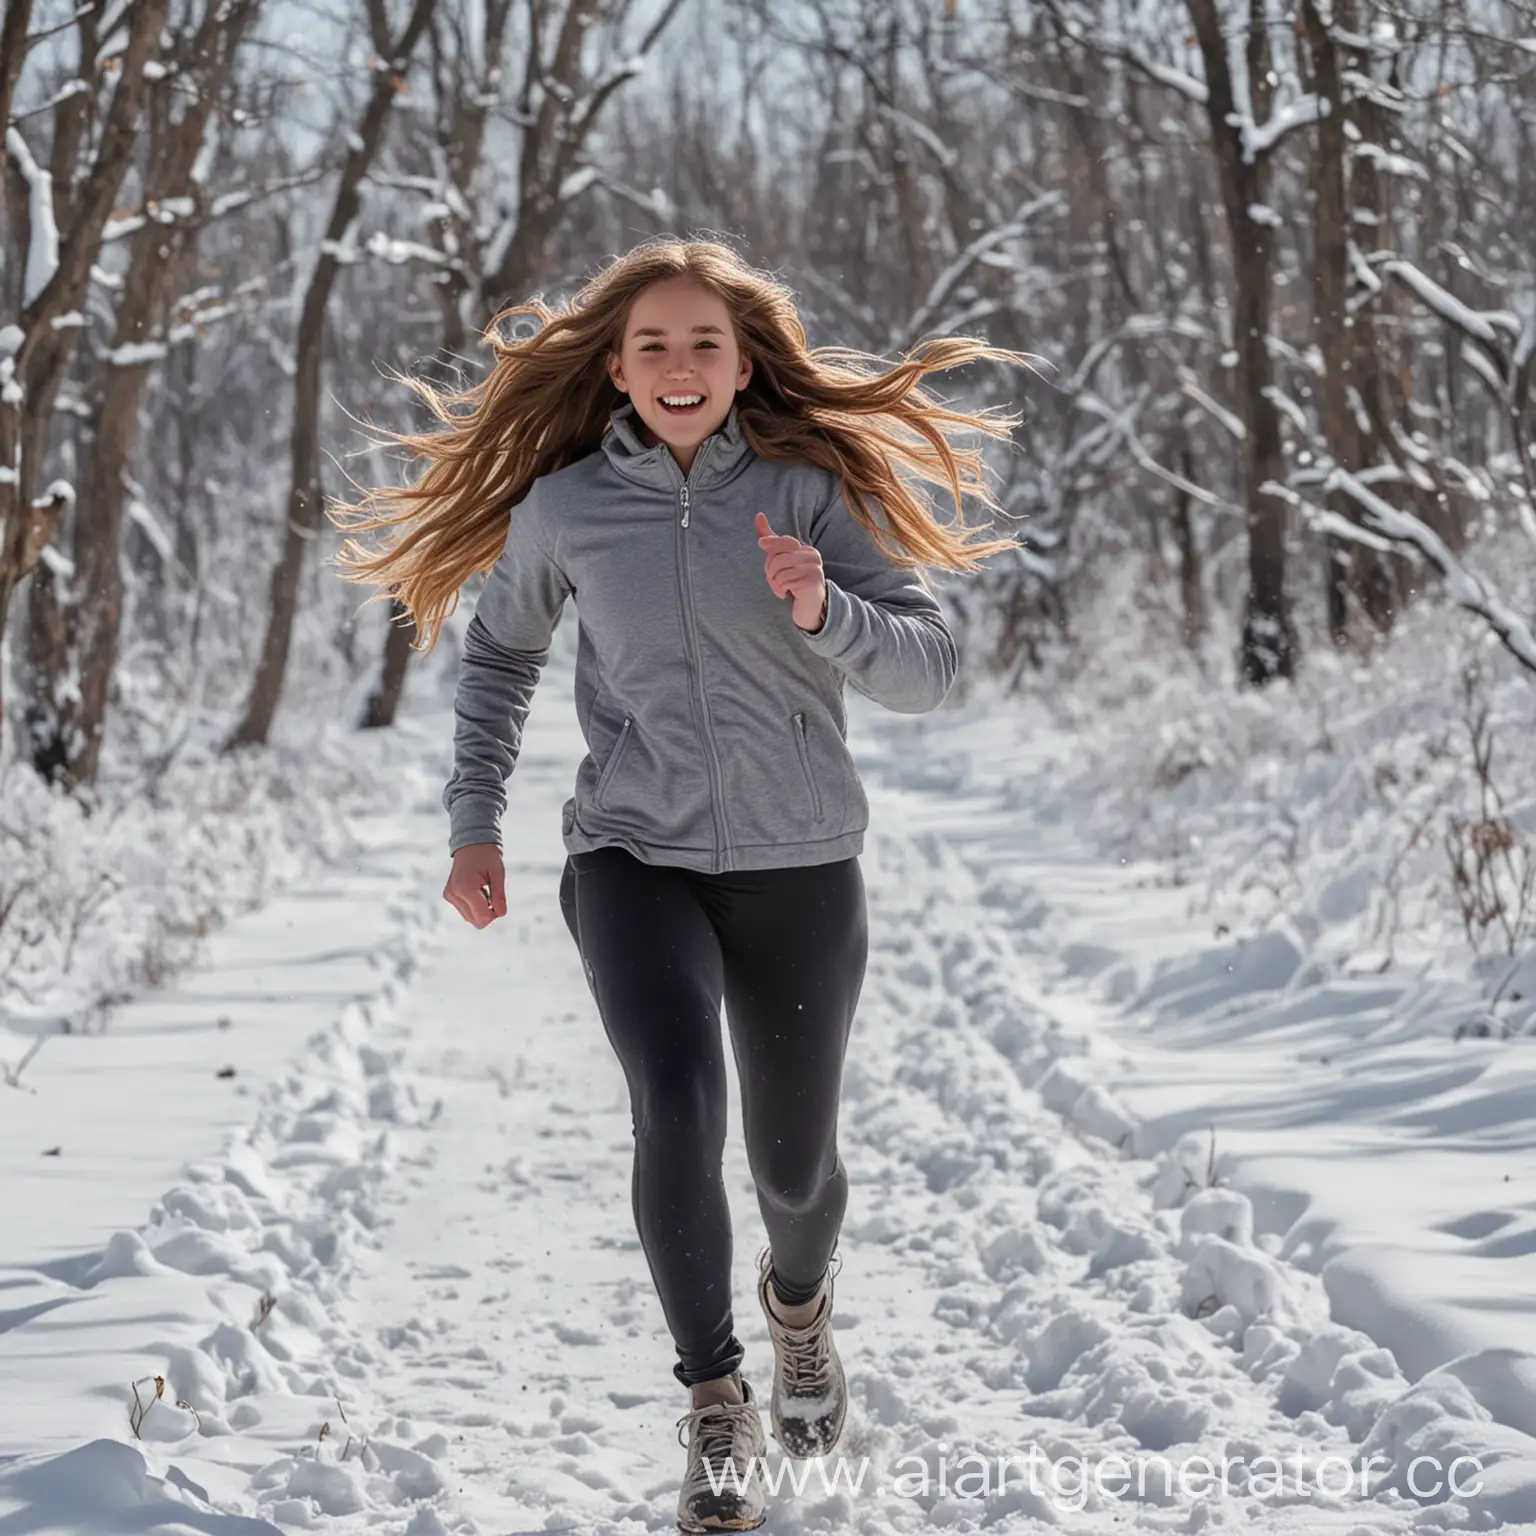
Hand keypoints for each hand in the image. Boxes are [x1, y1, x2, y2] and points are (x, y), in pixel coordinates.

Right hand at [444, 843, 506, 928]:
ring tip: (484, 890)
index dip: (495, 913)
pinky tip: (477, 891)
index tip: (499, 901)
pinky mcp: (449, 895)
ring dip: (481, 909)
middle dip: (488, 912)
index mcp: (466, 888)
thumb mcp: (498, 874)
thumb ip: (499, 896)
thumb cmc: (487, 856)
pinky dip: (474, 905)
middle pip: (476, 921)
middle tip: (493, 896)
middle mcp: (454, 894)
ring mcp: (449, 895)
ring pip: (470, 918)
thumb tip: (501, 914)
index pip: (482, 917)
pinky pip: (465, 911)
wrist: (472, 844)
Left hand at [755, 513, 827, 631]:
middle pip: (776, 554)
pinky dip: (781, 590)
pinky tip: (788, 594)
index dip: (769, 546)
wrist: (809, 609)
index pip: (781, 540)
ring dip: (774, 582)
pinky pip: (784, 580)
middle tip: (775, 581)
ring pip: (778, 568)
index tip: (762, 546)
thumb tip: (758, 515)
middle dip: (769, 570)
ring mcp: (814, 568)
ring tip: (782, 589)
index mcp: (806, 549)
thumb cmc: (793, 583)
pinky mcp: (812, 581)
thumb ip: (771, 539)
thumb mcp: (781, 559)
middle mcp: (812, 556)